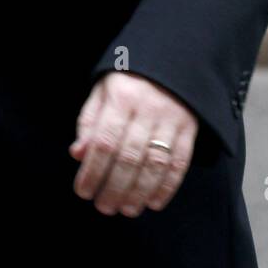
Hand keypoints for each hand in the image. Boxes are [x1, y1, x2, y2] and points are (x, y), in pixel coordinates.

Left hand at [69, 72, 197, 217]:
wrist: (170, 58)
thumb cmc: (128, 81)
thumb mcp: (102, 92)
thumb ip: (89, 123)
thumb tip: (78, 154)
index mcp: (121, 97)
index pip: (104, 141)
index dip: (92, 171)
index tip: (83, 192)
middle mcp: (147, 108)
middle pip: (129, 157)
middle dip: (114, 188)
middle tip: (104, 207)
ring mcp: (171, 118)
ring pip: (155, 163)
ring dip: (139, 192)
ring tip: (127, 209)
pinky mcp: (189, 127)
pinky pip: (179, 162)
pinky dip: (167, 187)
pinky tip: (154, 202)